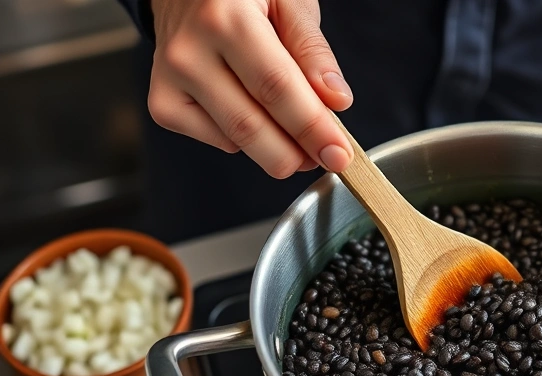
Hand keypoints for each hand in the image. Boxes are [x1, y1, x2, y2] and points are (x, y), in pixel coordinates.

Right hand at [147, 0, 352, 177]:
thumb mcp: (289, 1)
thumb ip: (312, 50)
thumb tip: (335, 100)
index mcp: (225, 17)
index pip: (276, 87)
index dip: (312, 127)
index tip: (340, 154)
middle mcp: (189, 50)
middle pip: (251, 125)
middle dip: (298, 153)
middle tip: (329, 156)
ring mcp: (171, 80)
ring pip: (236, 140)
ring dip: (279, 150)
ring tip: (302, 135)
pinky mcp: (163, 103)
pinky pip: (219, 141)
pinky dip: (248, 142)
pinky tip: (257, 115)